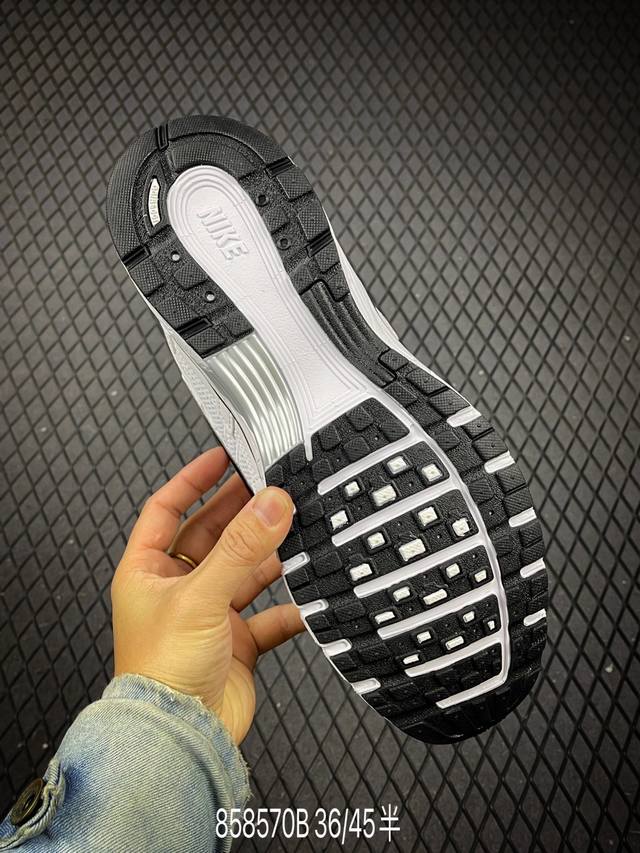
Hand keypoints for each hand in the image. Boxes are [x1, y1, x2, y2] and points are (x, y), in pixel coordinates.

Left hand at [111, 447, 302, 744]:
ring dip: (269, 554)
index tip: (224, 455)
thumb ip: (241, 548)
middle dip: (241, 511)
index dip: (193, 478)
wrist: (182, 739)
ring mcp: (208, 615)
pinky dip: (289, 606)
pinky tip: (307, 598)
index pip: (167, 508)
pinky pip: (269, 614)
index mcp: (148, 570)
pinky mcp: (236, 642)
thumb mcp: (200, 596)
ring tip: (296, 529)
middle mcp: (177, 588)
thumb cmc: (162, 673)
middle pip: (212, 535)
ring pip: (244, 570)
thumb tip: (271, 503)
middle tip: (273, 486)